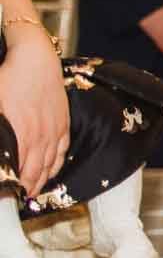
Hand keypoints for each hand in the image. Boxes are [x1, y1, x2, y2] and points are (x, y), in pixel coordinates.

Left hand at [0, 26, 67, 196]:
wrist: (36, 58)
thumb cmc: (9, 77)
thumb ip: (0, 131)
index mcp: (19, 132)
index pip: (16, 168)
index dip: (10, 184)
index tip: (5, 195)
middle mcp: (38, 135)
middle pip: (32, 170)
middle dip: (24, 188)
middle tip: (16, 199)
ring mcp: (53, 130)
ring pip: (47, 164)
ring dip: (39, 181)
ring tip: (31, 192)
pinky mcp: (62, 123)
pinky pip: (61, 151)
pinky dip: (55, 166)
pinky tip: (50, 173)